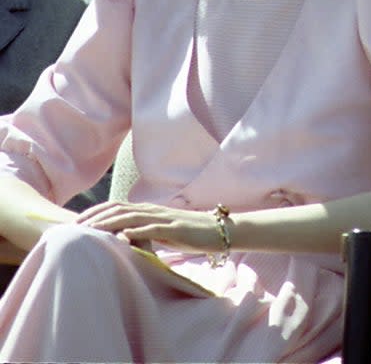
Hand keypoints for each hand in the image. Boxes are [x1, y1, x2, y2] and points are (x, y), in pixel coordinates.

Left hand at [75, 201, 223, 253]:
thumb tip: (126, 238)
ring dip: (109, 223)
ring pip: (132, 217)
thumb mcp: (164, 232)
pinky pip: (152, 229)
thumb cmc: (192, 234)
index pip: (118, 206)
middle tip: (75, 227)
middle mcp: (155, 211)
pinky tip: (122, 237)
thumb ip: (146, 231)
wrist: (220, 230)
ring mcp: (165, 219)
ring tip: (91, 231)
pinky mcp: (175, 230)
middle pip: (119, 209)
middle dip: (95, 217)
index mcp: (151, 210)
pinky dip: (136, 232)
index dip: (96, 212)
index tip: (77, 222)